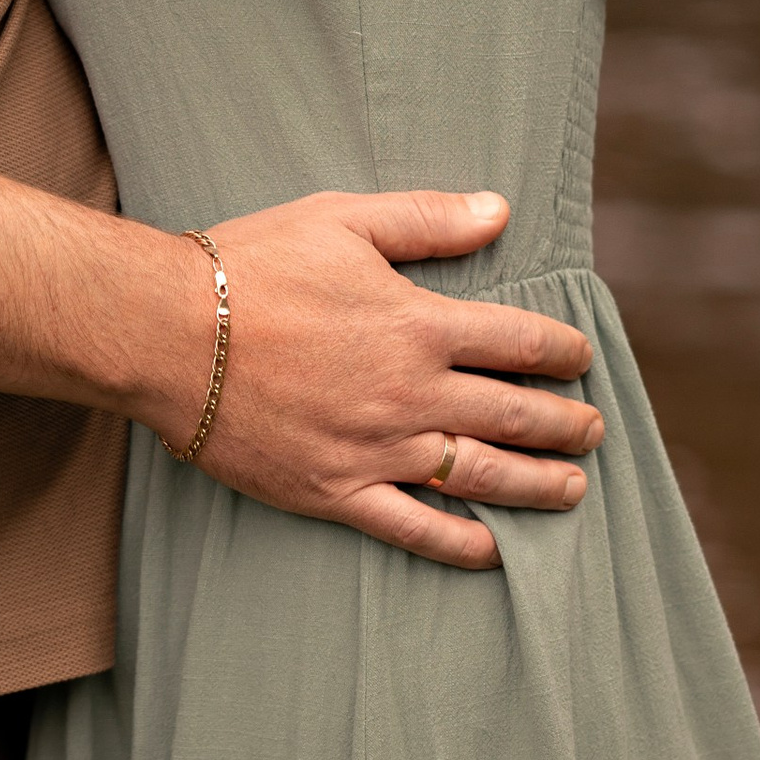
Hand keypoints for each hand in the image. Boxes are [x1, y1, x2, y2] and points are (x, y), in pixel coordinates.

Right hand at [141, 188, 601, 567]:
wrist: (165, 332)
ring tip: (571, 489)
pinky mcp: (335, 490)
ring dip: (537, 484)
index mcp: (418, 324)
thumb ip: (425, 219)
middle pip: (515, 414)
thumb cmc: (249, 266)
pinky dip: (462, 544)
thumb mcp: (340, 219)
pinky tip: (494, 549)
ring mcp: (376, 449)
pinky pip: (414, 528)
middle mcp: (410, 393)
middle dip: (566, 423)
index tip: (580, 357)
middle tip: (593, 430)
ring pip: (481, 477)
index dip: (562, 350)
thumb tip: (498, 211)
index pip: (519, 341)